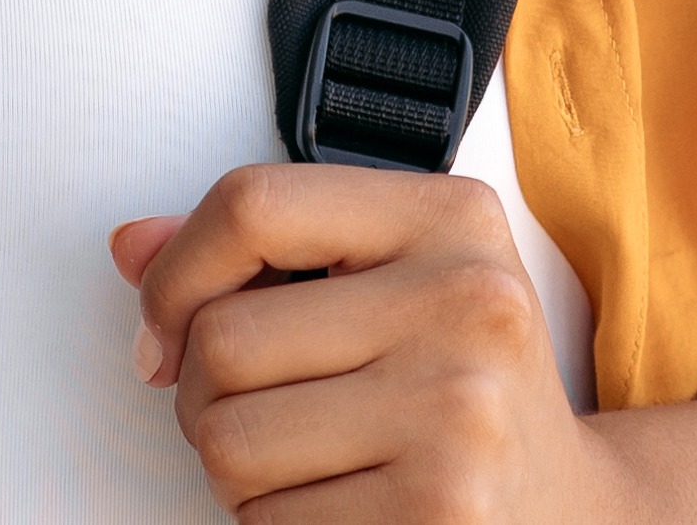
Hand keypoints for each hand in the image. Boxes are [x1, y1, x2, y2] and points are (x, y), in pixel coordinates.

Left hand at [115, 163, 632, 521]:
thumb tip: (132, 246)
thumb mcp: (389, 283)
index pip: (252, 204)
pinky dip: (278, 523)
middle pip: (222, 340)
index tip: (166, 328)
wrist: (564, 507)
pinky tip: (342, 501)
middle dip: (207, 393)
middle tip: (267, 408)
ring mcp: (457, 410)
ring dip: (237, 468)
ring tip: (309, 456)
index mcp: (453, 218)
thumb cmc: (459, 388)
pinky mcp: (437, 510)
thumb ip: (260, 253)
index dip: (174, 274)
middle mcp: (467, 302)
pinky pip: (267, 521)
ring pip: (226, 440)